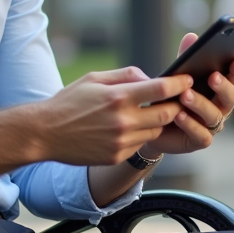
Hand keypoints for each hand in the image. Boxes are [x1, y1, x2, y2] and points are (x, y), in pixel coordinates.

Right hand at [34, 67, 191, 165]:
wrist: (45, 133)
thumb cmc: (69, 101)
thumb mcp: (95, 78)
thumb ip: (126, 75)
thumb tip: (150, 78)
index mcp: (118, 97)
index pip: (162, 89)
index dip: (179, 84)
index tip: (188, 80)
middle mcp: (123, 121)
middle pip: (167, 114)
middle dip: (176, 105)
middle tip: (178, 99)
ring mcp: (121, 142)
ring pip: (156, 131)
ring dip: (158, 122)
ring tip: (150, 113)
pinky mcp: (117, 156)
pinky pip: (140, 145)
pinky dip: (140, 135)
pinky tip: (129, 129)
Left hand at [139, 33, 233, 155]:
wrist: (153, 125)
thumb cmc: (170, 96)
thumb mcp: (177, 75)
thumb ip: (186, 58)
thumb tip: (191, 37)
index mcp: (218, 88)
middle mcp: (220, 107)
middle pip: (231, 97)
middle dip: (223, 86)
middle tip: (212, 76)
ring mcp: (211, 125)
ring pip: (214, 115)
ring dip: (201, 103)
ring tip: (185, 94)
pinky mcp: (199, 140)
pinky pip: (201, 134)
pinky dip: (191, 124)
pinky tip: (179, 115)